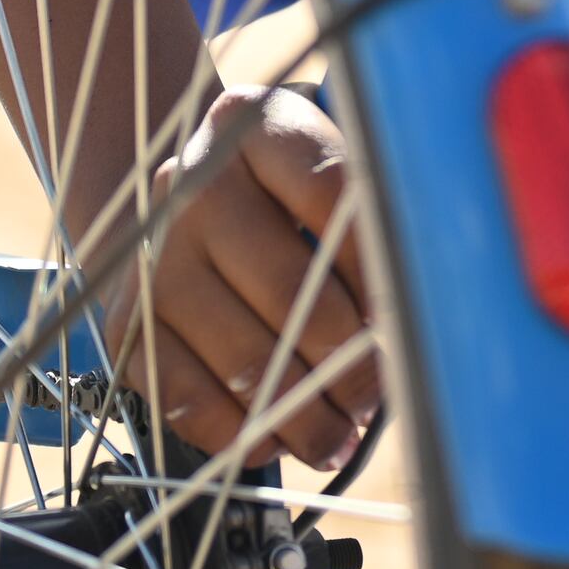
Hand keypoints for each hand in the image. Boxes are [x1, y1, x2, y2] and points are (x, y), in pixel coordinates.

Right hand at [131, 85, 380, 468]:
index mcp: (257, 127)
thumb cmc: (291, 201)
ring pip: (244, 358)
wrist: (184, 206)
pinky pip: (187, 399)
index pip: (334, 192)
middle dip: (349, 362)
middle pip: (290, 290)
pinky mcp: (128, 323)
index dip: (381, 267)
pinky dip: (240, 434)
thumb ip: (382, 217)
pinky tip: (278, 441)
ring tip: (342, 435)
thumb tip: (440, 299)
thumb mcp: (334, 174)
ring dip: (305, 415)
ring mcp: (153, 256)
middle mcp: (193, 183)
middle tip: (379, 394)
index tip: (413, 318)